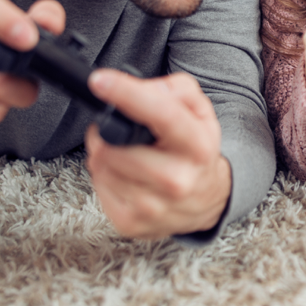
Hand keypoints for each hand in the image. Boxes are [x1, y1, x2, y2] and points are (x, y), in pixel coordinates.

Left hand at [84, 69, 230, 238]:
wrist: (208, 200)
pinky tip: (121, 172)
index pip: (161, 114)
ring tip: (122, 150)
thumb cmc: (196, 150)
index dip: (127, 94)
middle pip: (115, 148)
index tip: (100, 81)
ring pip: (101, 166)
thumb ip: (176, 89)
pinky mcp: (131, 224)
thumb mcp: (200, 112)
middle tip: (111, 127)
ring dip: (102, 152)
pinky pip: (98, 187)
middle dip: (104, 132)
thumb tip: (141, 89)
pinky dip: (103, 175)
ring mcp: (153, 207)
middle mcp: (177, 180)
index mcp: (197, 146)